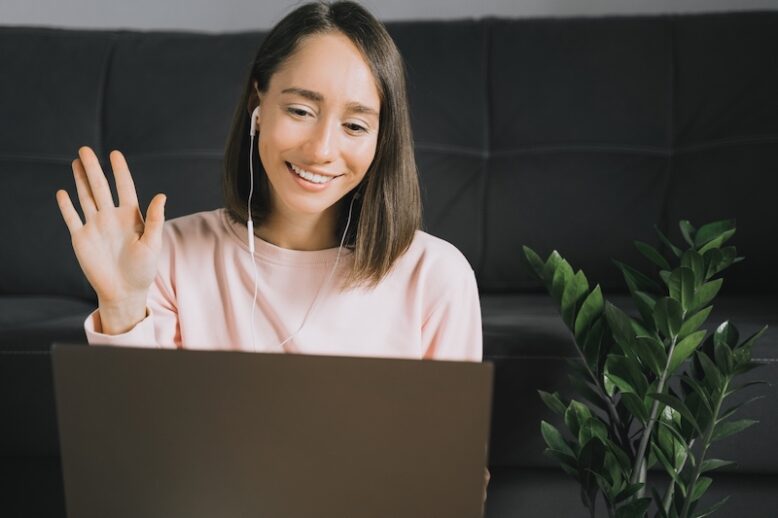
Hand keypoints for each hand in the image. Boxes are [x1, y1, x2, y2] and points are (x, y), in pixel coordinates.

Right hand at [55, 146, 166, 305]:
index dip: (119, 171)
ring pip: (86, 198)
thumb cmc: (143, 270)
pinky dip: (67, 206)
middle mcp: (111, 218)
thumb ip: (155, 219)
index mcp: (130, 217)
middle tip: (85, 149)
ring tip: (76, 162)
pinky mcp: (81, 239)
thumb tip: (161, 195)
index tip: (115, 154)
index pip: (124, 188)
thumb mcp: (152, 244)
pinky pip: (72, 218)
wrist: (124, 292)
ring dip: (80, 181)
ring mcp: (95, 227)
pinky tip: (62, 192)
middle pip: (100, 187)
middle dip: (93, 169)